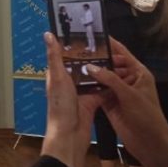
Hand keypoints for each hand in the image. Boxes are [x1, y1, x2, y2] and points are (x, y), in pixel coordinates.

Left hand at [40, 32, 102, 166]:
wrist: (70, 134)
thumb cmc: (60, 106)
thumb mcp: (57, 77)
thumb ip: (54, 56)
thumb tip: (48, 34)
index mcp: (57, 76)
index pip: (63, 56)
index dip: (71, 45)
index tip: (83, 32)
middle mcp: (68, 83)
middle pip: (81, 65)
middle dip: (91, 56)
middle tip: (106, 43)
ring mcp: (81, 93)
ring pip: (93, 77)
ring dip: (102, 69)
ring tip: (115, 56)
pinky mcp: (92, 102)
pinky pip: (102, 90)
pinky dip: (109, 84)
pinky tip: (119, 75)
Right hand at [87, 40, 167, 166]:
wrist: (150, 143)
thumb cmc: (146, 115)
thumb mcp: (129, 95)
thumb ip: (110, 79)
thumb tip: (90, 66)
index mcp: (138, 73)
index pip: (123, 53)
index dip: (110, 44)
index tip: (94, 35)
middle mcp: (127, 80)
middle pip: (110, 65)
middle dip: (96, 59)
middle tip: (76, 51)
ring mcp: (117, 92)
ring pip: (102, 78)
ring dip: (90, 73)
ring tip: (72, 63)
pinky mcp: (109, 103)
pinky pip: (97, 91)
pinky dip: (88, 87)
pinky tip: (75, 82)